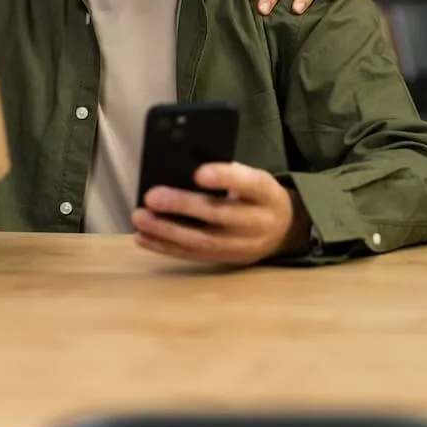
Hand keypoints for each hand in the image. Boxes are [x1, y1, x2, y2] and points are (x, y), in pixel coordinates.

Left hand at [131, 162, 311, 265]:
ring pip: (203, 241)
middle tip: (152, 196)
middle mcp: (257, 222)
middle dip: (183, 206)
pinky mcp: (227, 260)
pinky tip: (144, 238)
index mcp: (266, 193)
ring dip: (167, 231)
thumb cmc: (257, 195)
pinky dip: (166, 247)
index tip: (198, 172)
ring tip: (141, 219)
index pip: (249, 183)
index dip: (225, 177)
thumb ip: (228, 173)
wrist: (285, 230)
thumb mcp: (254, 178)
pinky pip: (194, 256)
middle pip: (219, 215)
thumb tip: (182, 165)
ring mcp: (242, 246)